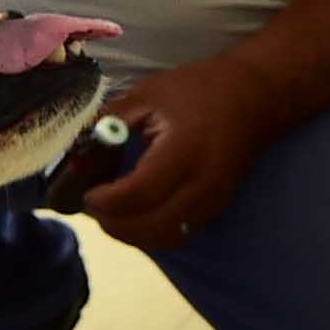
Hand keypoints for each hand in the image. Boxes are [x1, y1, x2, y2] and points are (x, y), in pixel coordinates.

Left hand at [82, 60, 273, 253]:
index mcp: (183, 152)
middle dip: (113, 224)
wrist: (254, 98)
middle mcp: (201, 186)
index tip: (86, 191)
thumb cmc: (198, 90)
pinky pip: (177, 234)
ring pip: (164, 239)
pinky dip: (149, 232)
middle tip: (93, 204)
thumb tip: (74, 151)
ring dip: (130, 233)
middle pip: (150, 228)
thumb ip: (109, 123)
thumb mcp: (147, 94)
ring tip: (110, 210)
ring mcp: (212, 203)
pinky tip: (134, 212)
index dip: (105, 200)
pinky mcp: (215, 210)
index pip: (138, 194)